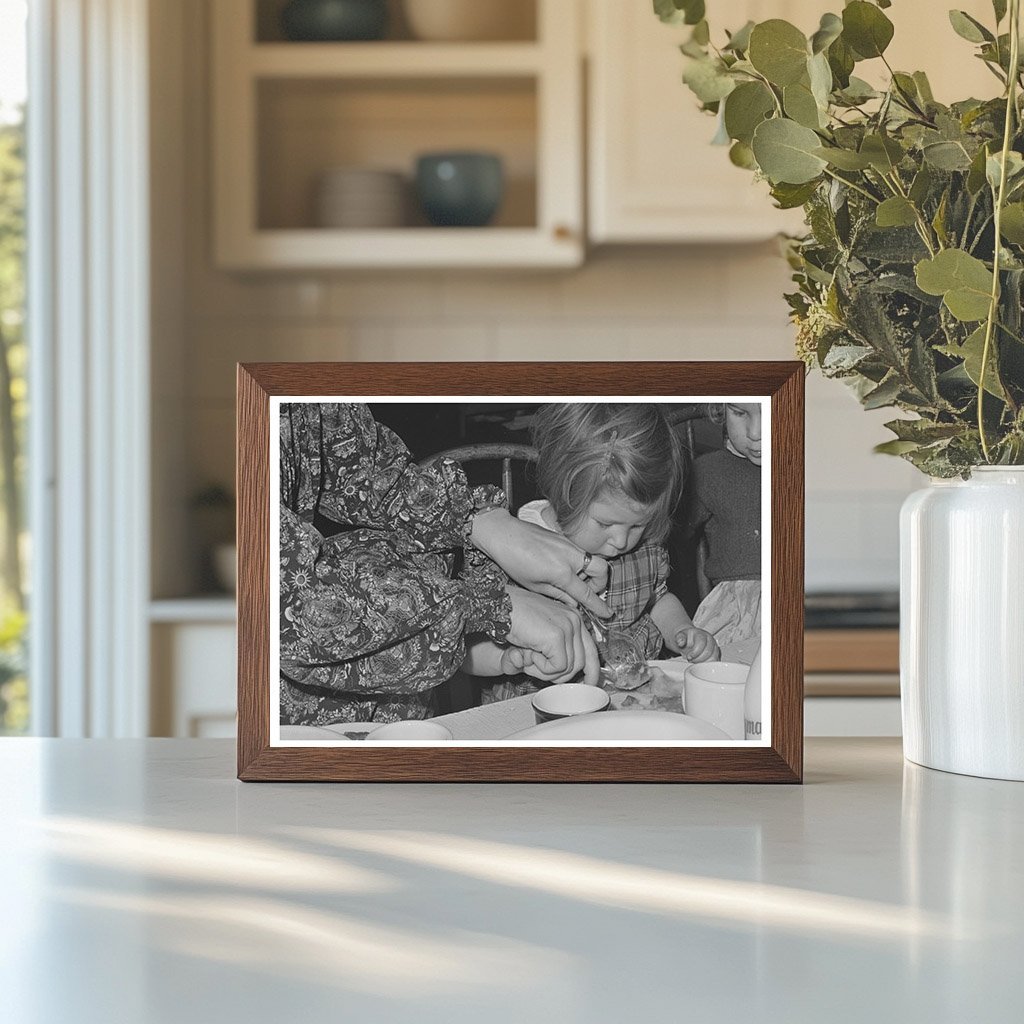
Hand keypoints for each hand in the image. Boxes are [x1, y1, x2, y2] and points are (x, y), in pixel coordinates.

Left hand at [470, 509, 610, 617]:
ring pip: (592, 559)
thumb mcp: (534, 586)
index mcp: (562, 572)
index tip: (608, 614)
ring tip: (570, 581)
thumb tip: (575, 604)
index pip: (587, 593)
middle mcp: (570, 556)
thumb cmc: (513, 561)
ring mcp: (569, 544)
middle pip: (602, 570)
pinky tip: (562, 569)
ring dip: (589, 573)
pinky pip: (580, 552)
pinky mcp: (564, 538)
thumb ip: (558, 595)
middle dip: (601, 583)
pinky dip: (578, 563)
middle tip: (588, 592)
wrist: (503, 534)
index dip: (598, 606)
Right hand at [506, 586, 600, 683]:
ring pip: (569, 668)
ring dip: (546, 671)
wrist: (499, 604)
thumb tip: (567, 672)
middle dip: (560, 675)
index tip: (588, 683)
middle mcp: (574, 620)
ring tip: (529, 658)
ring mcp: (568, 627)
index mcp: (573, 618)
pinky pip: (557, 667)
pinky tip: (529, 654)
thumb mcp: (540, 633)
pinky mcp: (557, 636)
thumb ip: (556, 649)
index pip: (592, 650)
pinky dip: (540, 668)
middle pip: (581, 663)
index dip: (591, 671)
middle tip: (538, 669)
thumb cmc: (514, 616)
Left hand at [674, 627, 719, 662]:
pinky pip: (715, 661)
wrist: (689, 640)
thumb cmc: (686, 639)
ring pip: (713, 658)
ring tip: (695, 661)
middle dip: (698, 659)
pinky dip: (708, 665)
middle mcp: (710, 640)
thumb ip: (679, 639)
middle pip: (708, 651)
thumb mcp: (680, 636)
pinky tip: (700, 664)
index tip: (688, 657)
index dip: (695, 651)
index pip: (701, 642)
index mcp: (701, 634)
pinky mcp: (716, 654)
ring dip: (703, 662)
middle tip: (690, 660)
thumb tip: (680, 642)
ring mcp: (714, 647)